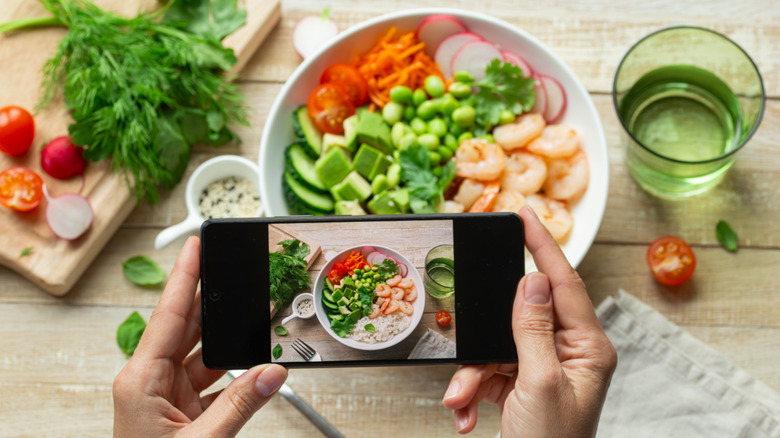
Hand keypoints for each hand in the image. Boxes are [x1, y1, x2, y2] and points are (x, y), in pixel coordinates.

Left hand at [113, 236, 287, 436]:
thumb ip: (240, 406)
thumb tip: (272, 372)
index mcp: (140, 379)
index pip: (167, 315)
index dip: (184, 277)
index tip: (197, 246)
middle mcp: (149, 380)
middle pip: (185, 326)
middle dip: (211, 299)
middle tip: (233, 269)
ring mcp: (165, 395)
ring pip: (201, 352)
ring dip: (228, 339)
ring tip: (254, 316)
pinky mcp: (180, 409)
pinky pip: (210, 378)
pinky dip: (232, 371)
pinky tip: (253, 362)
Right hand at [442, 206, 616, 436]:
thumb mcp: (537, 384)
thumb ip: (532, 328)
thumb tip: (531, 281)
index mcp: (588, 348)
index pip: (564, 283)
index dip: (542, 245)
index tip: (524, 215)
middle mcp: (569, 353)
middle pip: (522, 316)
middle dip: (486, 334)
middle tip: (472, 323)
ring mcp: (545, 369)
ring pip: (498, 346)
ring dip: (473, 373)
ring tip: (461, 399)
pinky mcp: (523, 385)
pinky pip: (490, 370)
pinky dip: (472, 389)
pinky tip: (465, 412)